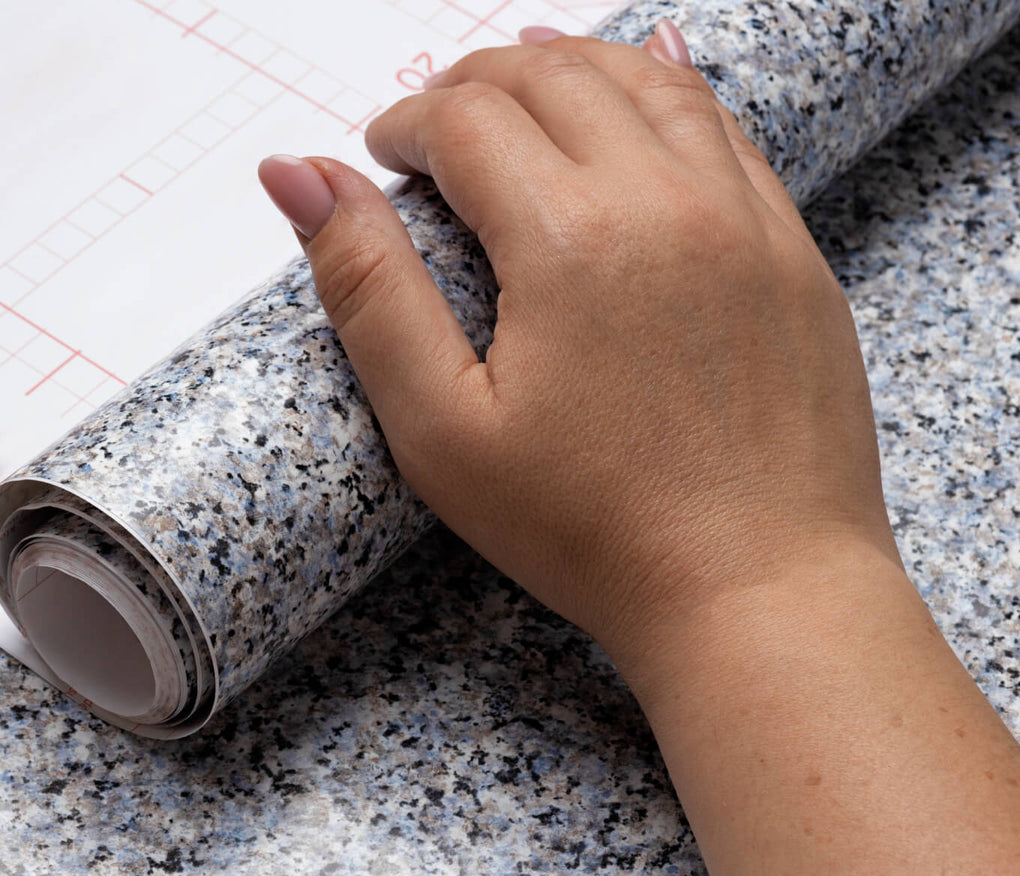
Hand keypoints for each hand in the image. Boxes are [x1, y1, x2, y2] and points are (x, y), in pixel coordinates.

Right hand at [261, 22, 1019, 875]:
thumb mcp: (441, 430)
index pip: (467, 118)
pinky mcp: (792, 250)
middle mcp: (666, 200)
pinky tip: (631, 104)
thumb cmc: (593, 531)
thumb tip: (297, 175)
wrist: (758, 591)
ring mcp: (745, 217)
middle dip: (474, 82)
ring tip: (518, 92)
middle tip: (433, 125)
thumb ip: (368, 289)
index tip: (381, 154)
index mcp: (570, 239)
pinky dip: (662, 94)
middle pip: (551, 77)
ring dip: (566, 68)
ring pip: (644, 80)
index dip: (405, 122)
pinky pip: (723, 126)